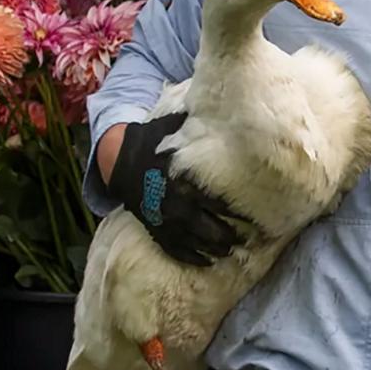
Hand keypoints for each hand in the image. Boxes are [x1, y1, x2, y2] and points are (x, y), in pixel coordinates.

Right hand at [107, 113, 251, 266]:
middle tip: (244, 241)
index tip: (250, 215)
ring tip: (228, 253)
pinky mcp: (153, 227)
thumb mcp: (173, 126)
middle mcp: (170, 201)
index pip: (210, 198)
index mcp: (178, 178)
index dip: (230, 209)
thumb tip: (226, 107)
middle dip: (224, 235)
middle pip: (202, 225)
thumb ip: (197, 124)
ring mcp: (160, 217)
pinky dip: (188, 256)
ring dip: (210, 249)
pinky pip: (171, 247)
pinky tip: (205, 262)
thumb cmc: (153, 140)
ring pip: (189, 239)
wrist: (120, 160)